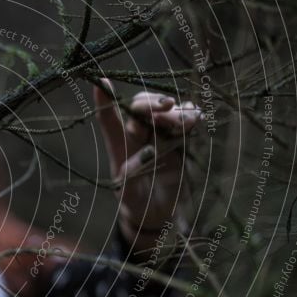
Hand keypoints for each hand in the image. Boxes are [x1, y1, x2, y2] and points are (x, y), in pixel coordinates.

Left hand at [93, 78, 201, 251]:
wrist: (157, 213)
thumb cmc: (135, 202)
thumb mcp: (127, 192)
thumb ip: (132, 172)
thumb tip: (148, 151)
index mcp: (118, 145)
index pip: (108, 119)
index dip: (104, 101)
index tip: (102, 82)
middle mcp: (137, 135)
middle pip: (141, 107)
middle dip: (153, 103)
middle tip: (167, 107)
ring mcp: (159, 134)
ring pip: (165, 111)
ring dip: (175, 111)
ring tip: (185, 121)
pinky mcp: (179, 140)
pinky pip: (185, 120)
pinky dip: (190, 115)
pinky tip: (194, 117)